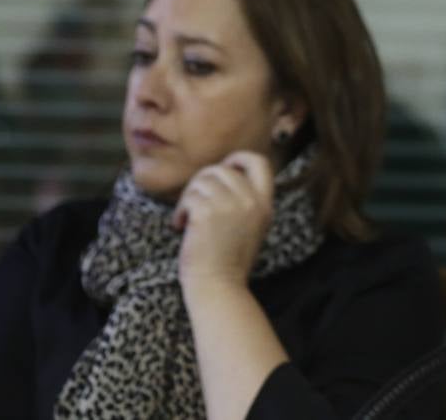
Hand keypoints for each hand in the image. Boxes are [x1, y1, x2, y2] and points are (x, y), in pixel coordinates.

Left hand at [173, 150, 273, 292]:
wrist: (218, 286)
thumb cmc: (228, 261)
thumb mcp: (250, 227)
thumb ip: (244, 201)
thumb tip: (221, 175)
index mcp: (265, 204)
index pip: (259, 162)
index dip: (238, 159)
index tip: (223, 171)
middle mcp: (251, 201)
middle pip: (221, 168)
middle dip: (201, 182)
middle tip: (193, 203)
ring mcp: (230, 205)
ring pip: (202, 180)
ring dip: (188, 198)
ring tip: (186, 220)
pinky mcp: (208, 212)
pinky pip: (189, 197)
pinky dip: (180, 212)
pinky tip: (180, 227)